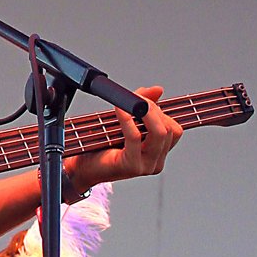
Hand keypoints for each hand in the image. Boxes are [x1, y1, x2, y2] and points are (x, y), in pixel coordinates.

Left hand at [66, 85, 182, 186]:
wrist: (82, 166)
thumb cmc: (101, 146)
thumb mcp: (126, 121)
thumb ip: (143, 105)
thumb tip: (158, 90)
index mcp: (158, 153)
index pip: (174, 130)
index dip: (162, 112)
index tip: (145, 100)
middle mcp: (156, 162)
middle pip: (168, 129)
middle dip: (153, 108)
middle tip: (136, 98)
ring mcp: (146, 166)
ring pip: (158, 133)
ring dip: (145, 112)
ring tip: (129, 103)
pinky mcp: (132, 166)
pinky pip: (135, 137)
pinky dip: (128, 119)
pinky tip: (120, 109)